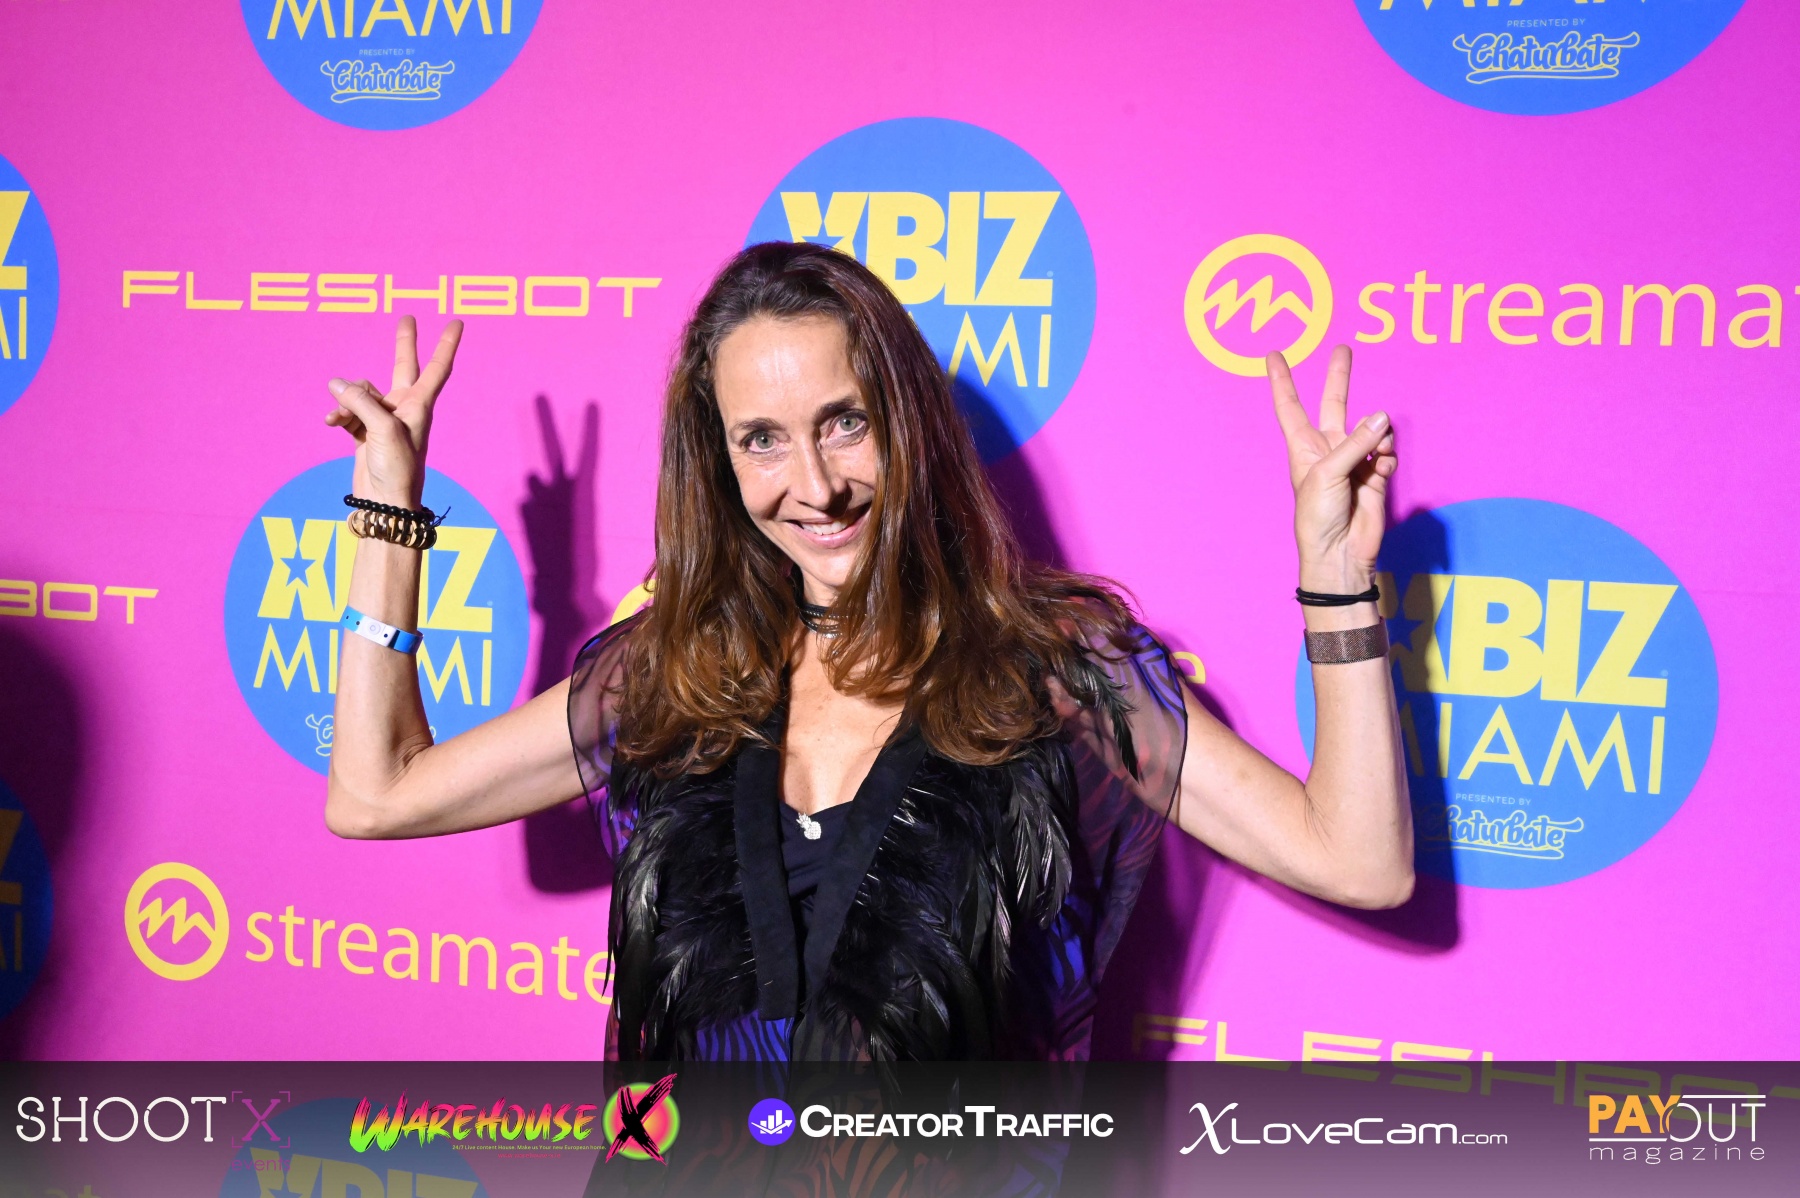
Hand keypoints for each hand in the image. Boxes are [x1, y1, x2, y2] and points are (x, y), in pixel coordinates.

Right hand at [323, 316, 463, 507]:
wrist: (385, 503)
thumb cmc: (397, 468)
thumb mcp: (382, 428)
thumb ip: (360, 401)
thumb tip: (337, 384)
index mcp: (419, 404)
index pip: (437, 367)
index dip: (446, 344)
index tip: (457, 322)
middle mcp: (403, 407)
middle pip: (403, 366)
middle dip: (404, 343)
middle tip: (408, 317)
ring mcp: (383, 419)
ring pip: (361, 392)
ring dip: (347, 399)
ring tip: (339, 415)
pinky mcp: (364, 432)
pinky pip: (347, 411)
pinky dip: (338, 414)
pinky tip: (332, 422)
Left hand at [1268, 345, 1395, 593]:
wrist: (1339, 552)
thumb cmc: (1318, 516)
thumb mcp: (1328, 473)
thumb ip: (1356, 442)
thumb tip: (1382, 416)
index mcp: (1303, 446)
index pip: (1290, 405)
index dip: (1282, 380)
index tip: (1273, 354)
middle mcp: (1327, 448)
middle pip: (1334, 403)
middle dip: (1339, 377)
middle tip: (1343, 347)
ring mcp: (1352, 460)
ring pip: (1371, 429)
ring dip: (1378, 436)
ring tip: (1377, 453)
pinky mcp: (1374, 474)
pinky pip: (1386, 451)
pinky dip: (1387, 456)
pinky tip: (1382, 468)